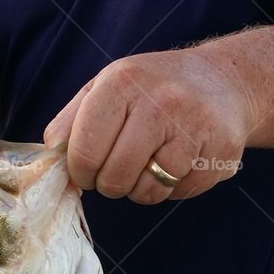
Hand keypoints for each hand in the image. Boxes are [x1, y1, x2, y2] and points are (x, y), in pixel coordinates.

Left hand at [43, 49, 256, 204]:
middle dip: (109, 184)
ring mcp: (194, 126)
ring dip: (140, 189)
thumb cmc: (152, 88)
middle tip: (116, 172)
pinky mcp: (220, 151)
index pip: (85, 150)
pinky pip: (178, 193)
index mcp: (122, 83)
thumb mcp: (107, 87)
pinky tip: (177, 163)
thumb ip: (71, 121)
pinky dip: (170, 188)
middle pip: (115, 177)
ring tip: (147, 165)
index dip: (80, 172)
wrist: (224, 81)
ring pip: (147, 191)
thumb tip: (49, 157)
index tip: (85, 171)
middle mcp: (160, 101)